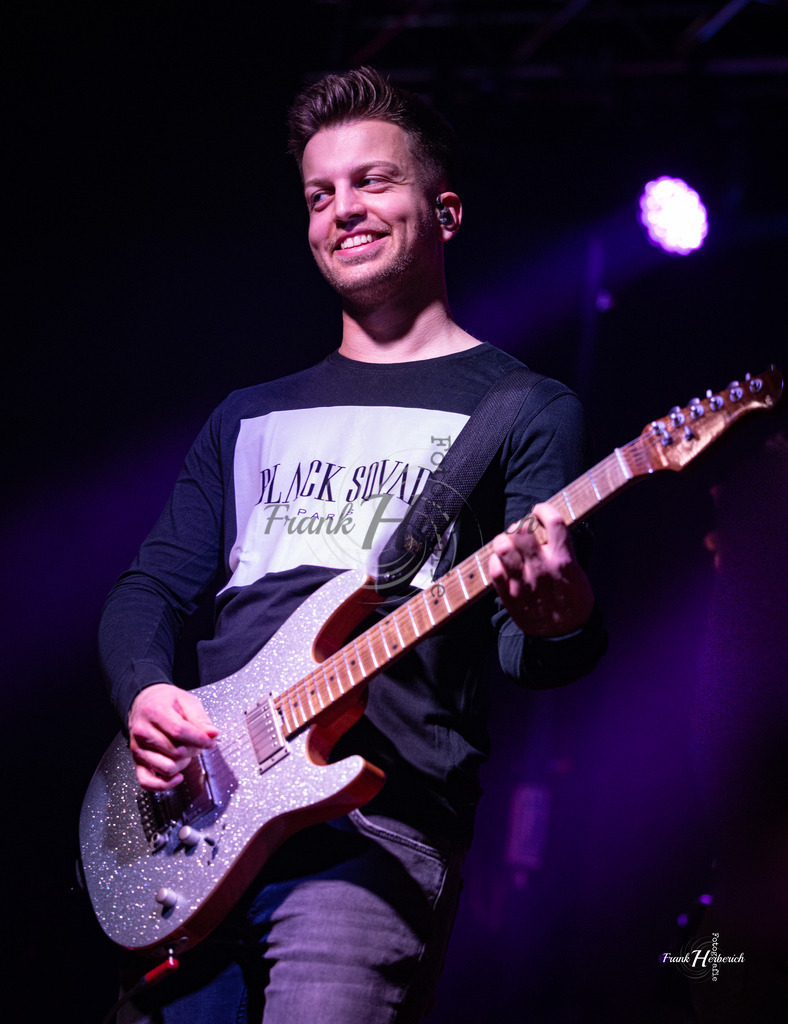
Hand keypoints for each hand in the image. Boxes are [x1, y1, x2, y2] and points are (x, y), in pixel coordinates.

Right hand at [128, 683, 217, 790]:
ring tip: (184, 751)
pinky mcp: (137, 761)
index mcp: (154, 711)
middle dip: (193, 749)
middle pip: (176, 751)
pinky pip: (147, 782)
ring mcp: (138, 748)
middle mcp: (142, 731)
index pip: (179, 731)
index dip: (199, 739)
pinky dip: (164, 784)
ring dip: (182, 764)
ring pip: (166, 767)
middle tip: (196, 741)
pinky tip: (177, 776)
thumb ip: (200, 718)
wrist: (145, 703)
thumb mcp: (187, 701)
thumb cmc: (166, 702)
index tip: (210, 742)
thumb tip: (212, 734)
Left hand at [489, 502, 594, 636]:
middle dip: (519, 524)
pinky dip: (495, 562)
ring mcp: (524, 582)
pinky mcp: (510, 596)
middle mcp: (542, 569)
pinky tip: (502, 563)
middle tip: (520, 530)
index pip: (554, 523)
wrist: (565, 637)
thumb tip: (548, 529)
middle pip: (522, 531)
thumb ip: (564, 551)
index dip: (543, 509)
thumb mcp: (578, 574)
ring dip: (503, 540)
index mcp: (563, 561)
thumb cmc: (573, 602)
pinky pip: (494, 570)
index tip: (539, 510)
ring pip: (503, 548)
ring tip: (507, 544)